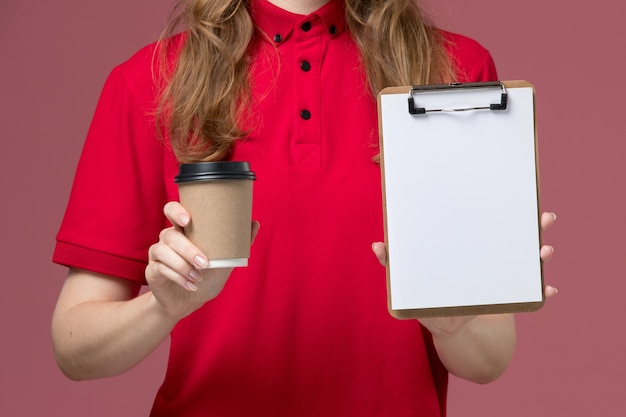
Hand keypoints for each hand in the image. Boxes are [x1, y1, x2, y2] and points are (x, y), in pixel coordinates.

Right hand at [146, 201, 259, 319]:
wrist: (191, 300)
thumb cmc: (208, 275)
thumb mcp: (226, 261)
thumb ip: (239, 242)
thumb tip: (255, 223)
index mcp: (184, 229)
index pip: (172, 210)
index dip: (176, 211)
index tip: (187, 219)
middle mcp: (169, 238)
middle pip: (169, 234)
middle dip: (186, 248)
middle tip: (204, 262)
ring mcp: (158, 253)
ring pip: (163, 251)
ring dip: (183, 265)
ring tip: (199, 276)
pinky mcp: (153, 269)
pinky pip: (161, 269)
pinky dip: (179, 278)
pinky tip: (191, 285)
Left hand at [371, 211, 557, 333]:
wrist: (449, 325)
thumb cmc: (427, 296)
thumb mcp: (410, 281)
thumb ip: (395, 262)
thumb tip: (377, 245)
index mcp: (469, 245)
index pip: (485, 220)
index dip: (497, 206)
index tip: (507, 191)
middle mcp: (490, 255)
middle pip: (513, 235)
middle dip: (530, 224)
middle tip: (542, 216)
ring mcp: (502, 275)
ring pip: (526, 260)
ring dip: (539, 253)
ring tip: (545, 250)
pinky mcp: (507, 296)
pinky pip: (529, 293)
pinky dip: (540, 292)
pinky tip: (548, 290)